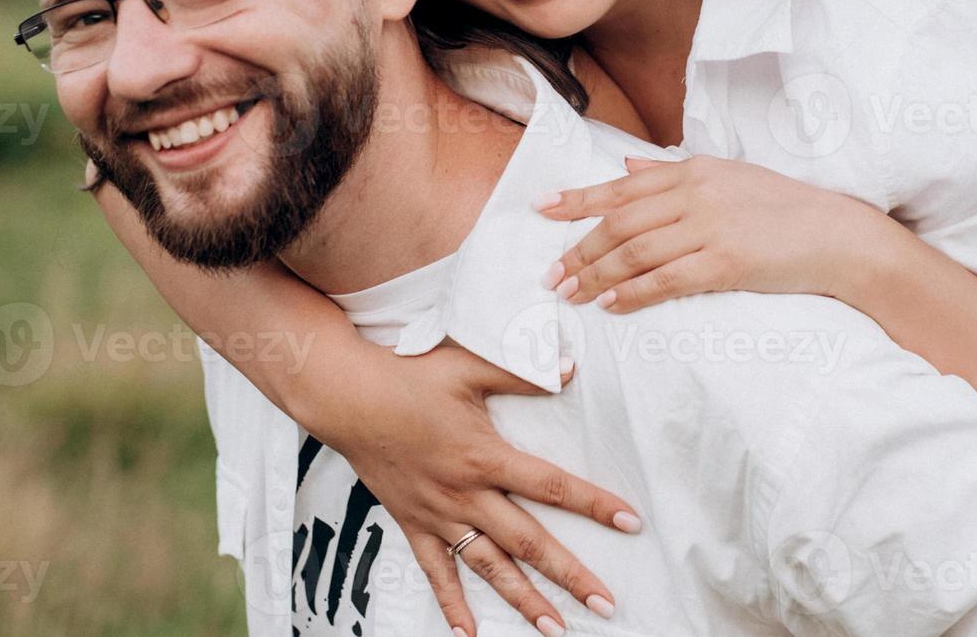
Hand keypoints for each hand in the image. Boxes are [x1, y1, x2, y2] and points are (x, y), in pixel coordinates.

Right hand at [318, 345, 638, 635]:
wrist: (347, 398)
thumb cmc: (408, 377)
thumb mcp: (469, 366)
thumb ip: (523, 372)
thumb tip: (571, 368)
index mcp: (485, 456)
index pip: (552, 485)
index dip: (594, 503)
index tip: (630, 521)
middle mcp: (465, 493)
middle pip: (528, 541)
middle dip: (569, 574)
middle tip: (605, 603)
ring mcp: (438, 514)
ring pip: (488, 566)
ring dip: (522, 599)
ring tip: (555, 627)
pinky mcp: (412, 523)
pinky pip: (435, 572)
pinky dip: (451, 605)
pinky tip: (467, 634)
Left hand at [536, 154, 855, 312]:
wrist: (838, 236)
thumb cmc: (784, 209)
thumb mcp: (728, 177)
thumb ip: (673, 173)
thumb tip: (627, 167)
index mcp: (694, 170)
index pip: (622, 186)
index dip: (578, 199)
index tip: (542, 209)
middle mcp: (697, 193)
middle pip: (620, 222)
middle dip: (579, 249)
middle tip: (550, 275)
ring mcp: (711, 227)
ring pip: (635, 252)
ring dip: (597, 276)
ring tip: (571, 295)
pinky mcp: (726, 261)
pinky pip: (666, 280)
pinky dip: (634, 293)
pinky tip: (612, 306)